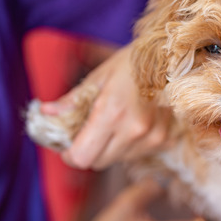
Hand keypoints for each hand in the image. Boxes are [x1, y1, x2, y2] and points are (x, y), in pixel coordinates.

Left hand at [40, 45, 170, 169]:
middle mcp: (133, 131)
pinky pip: (136, 154)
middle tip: (86, 133)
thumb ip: (72, 101)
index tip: (67, 146)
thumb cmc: (133, 62)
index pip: (83, 157)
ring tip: (112, 123)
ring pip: (117, 160)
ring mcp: (151, 138)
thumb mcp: (99, 77)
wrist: (174, 57)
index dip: (70, 155)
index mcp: (111, 113)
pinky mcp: (163, 140)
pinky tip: (131, 124)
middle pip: (98, 163)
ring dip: (109, 148)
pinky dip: (128, 145)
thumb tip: (46, 114)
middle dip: (88, 151)